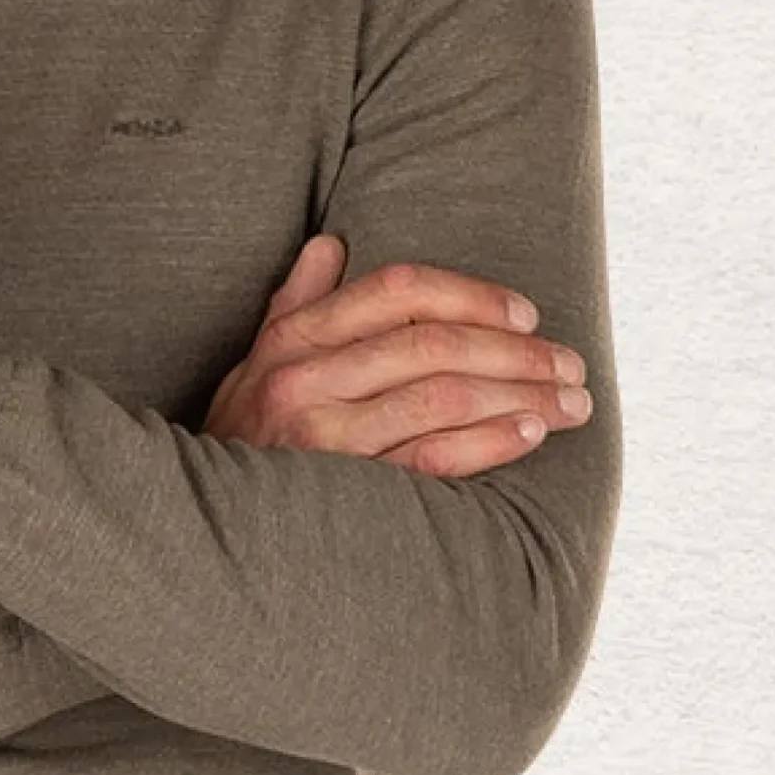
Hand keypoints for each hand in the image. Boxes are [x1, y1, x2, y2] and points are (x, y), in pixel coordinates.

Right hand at [201, 233, 592, 476]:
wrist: (203, 528)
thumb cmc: (244, 440)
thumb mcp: (255, 365)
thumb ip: (296, 304)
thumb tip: (330, 246)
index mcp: (293, 339)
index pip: (397, 290)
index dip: (471, 294)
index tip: (525, 313)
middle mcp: (306, 381)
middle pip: (433, 343)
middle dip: (516, 349)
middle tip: (570, 363)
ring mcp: (325, 438)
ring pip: (443, 397)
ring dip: (521, 395)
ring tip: (570, 401)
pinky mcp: (347, 491)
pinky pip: (434, 458)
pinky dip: (490, 442)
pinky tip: (531, 434)